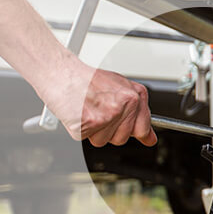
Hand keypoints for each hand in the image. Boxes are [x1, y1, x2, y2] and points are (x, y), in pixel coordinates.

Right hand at [41, 55, 156, 146]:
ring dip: (94, 131)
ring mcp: (106, 117)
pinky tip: (79, 114)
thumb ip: (138, 112)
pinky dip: (80, 129)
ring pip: (103, 141)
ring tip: (88, 111)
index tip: (132, 132)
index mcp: (133, 97)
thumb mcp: (121, 88)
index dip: (134, 131)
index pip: (143, 128)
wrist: (61, 73)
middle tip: (99, 112)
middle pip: (122, 138)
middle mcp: (122, 107)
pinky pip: (86, 138)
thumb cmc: (87, 79)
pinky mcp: (88, 124)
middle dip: (110, 130)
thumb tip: (150, 138)